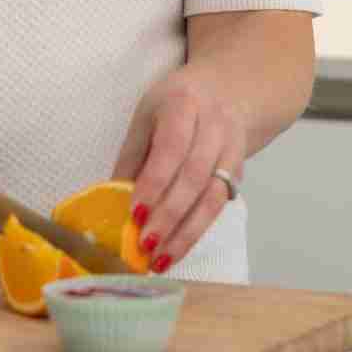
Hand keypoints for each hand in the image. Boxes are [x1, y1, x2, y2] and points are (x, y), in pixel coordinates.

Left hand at [111, 67, 245, 272]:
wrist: (228, 90)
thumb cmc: (175, 104)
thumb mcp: (146, 117)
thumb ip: (132, 157)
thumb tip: (112, 204)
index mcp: (184, 104)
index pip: (172, 147)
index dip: (155, 182)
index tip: (135, 213)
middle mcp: (215, 125)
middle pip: (195, 175)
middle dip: (169, 215)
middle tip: (145, 245)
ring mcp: (233, 149)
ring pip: (213, 197)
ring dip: (186, 233)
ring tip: (160, 260)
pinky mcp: (239, 172)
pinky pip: (220, 206)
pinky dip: (197, 230)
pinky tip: (176, 249)